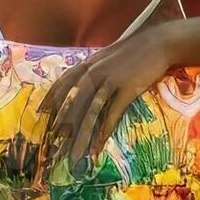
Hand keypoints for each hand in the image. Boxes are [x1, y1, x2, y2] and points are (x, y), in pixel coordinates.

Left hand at [34, 22, 180, 179]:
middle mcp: (94, 72)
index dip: (51, 101)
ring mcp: (110, 80)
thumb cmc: (134, 51)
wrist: (159, 43)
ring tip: (74, 157)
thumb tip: (82, 82)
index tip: (41, 117)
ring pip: (89, 113)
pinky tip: (98, 147)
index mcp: (87, 64)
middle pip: (73, 104)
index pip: (62, 84)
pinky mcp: (127, 89)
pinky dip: (103, 132)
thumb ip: (93, 69)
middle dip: (62, 128)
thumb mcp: (107, 57)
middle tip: (53, 147)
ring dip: (81, 137)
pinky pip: (111, 114)